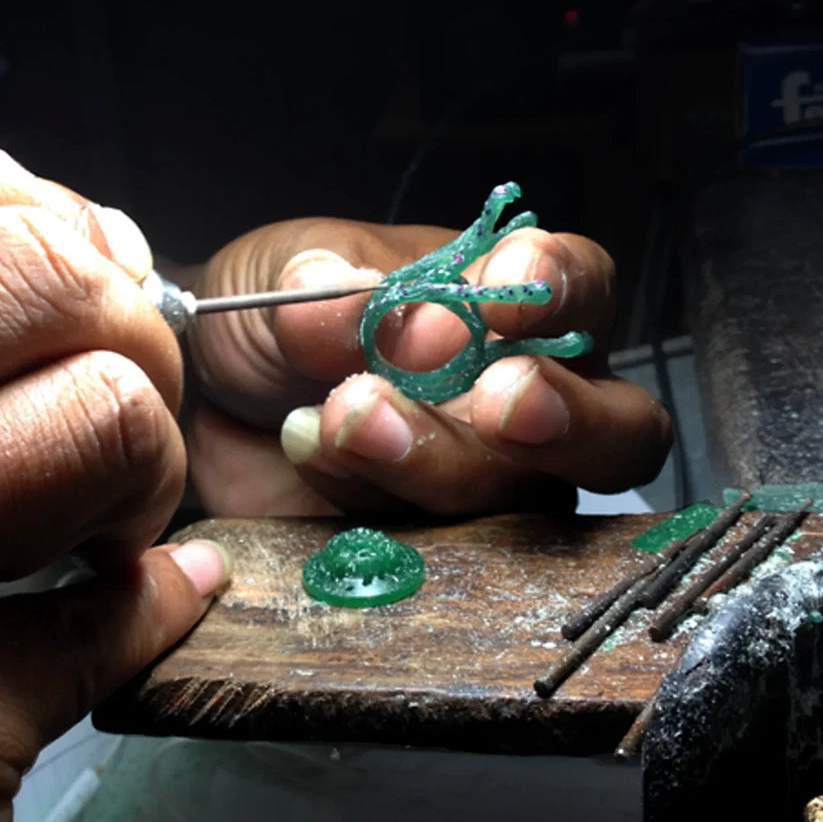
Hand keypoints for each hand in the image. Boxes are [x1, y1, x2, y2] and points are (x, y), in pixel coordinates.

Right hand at [0, 108, 231, 818]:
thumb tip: (93, 238)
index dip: (38, 210)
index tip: (83, 261)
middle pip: (53, 280)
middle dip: (124, 329)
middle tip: (115, 391)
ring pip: (109, 414)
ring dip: (144, 462)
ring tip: (106, 510)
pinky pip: (117, 612)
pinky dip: (152, 602)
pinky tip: (142, 596)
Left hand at [186, 215, 671, 515]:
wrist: (203, 396)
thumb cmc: (269, 315)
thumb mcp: (286, 273)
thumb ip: (334, 283)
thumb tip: (394, 312)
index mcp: (505, 304)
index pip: (581, 288)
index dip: (561, 290)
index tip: (498, 292)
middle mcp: (519, 398)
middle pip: (618, 427)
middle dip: (569, 416)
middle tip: (497, 400)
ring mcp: (482, 482)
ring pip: (526, 498)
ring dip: (443, 459)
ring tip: (348, 415)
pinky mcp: (428, 545)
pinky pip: (439, 550)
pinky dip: (376, 499)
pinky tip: (312, 452)